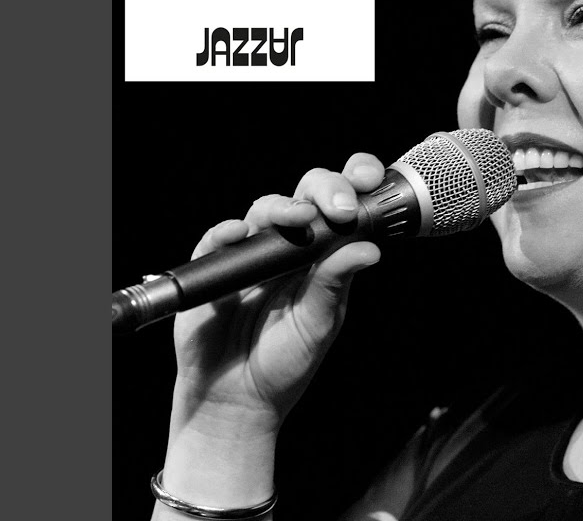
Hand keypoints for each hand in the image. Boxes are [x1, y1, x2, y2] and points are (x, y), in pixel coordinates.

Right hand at [169, 152, 385, 433]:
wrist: (237, 401)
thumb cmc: (283, 362)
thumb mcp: (319, 324)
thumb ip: (335, 285)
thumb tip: (369, 248)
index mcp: (321, 255)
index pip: (339, 207)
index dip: (353, 185)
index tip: (368, 182)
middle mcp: (287, 247)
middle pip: (305, 196)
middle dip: (326, 189)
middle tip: (341, 208)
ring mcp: (249, 255)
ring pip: (265, 210)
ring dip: (284, 207)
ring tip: (301, 217)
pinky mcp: (213, 270)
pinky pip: (216, 240)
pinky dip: (226, 233)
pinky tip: (239, 233)